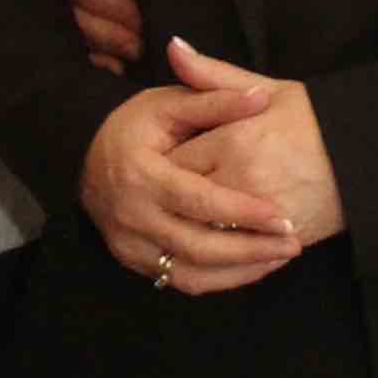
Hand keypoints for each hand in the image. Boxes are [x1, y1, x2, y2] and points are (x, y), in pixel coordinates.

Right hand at [76, 60, 298, 295]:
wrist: (85, 156)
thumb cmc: (134, 126)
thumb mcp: (169, 103)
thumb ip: (215, 100)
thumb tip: (260, 97)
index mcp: (141, 175)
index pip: (198, 201)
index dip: (242, 211)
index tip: (282, 217)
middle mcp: (132, 217)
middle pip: (198, 246)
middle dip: (249, 249)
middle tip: (292, 243)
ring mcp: (130, 245)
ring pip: (191, 274)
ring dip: (239, 271)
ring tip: (279, 257)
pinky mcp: (134, 261)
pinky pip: (180, 281)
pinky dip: (219, 280)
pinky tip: (251, 267)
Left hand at [165, 36, 345, 247]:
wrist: (367, 155)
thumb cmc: (313, 118)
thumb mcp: (265, 89)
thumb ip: (211, 74)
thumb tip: (173, 47)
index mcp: (234, 139)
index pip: (174, 160)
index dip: (164, 163)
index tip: (159, 163)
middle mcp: (242, 179)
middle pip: (184, 200)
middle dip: (172, 198)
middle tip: (166, 195)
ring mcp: (259, 215)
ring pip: (203, 231)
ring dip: (192, 227)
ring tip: (188, 217)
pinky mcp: (276, 240)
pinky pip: (232, 254)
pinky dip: (219, 251)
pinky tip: (216, 239)